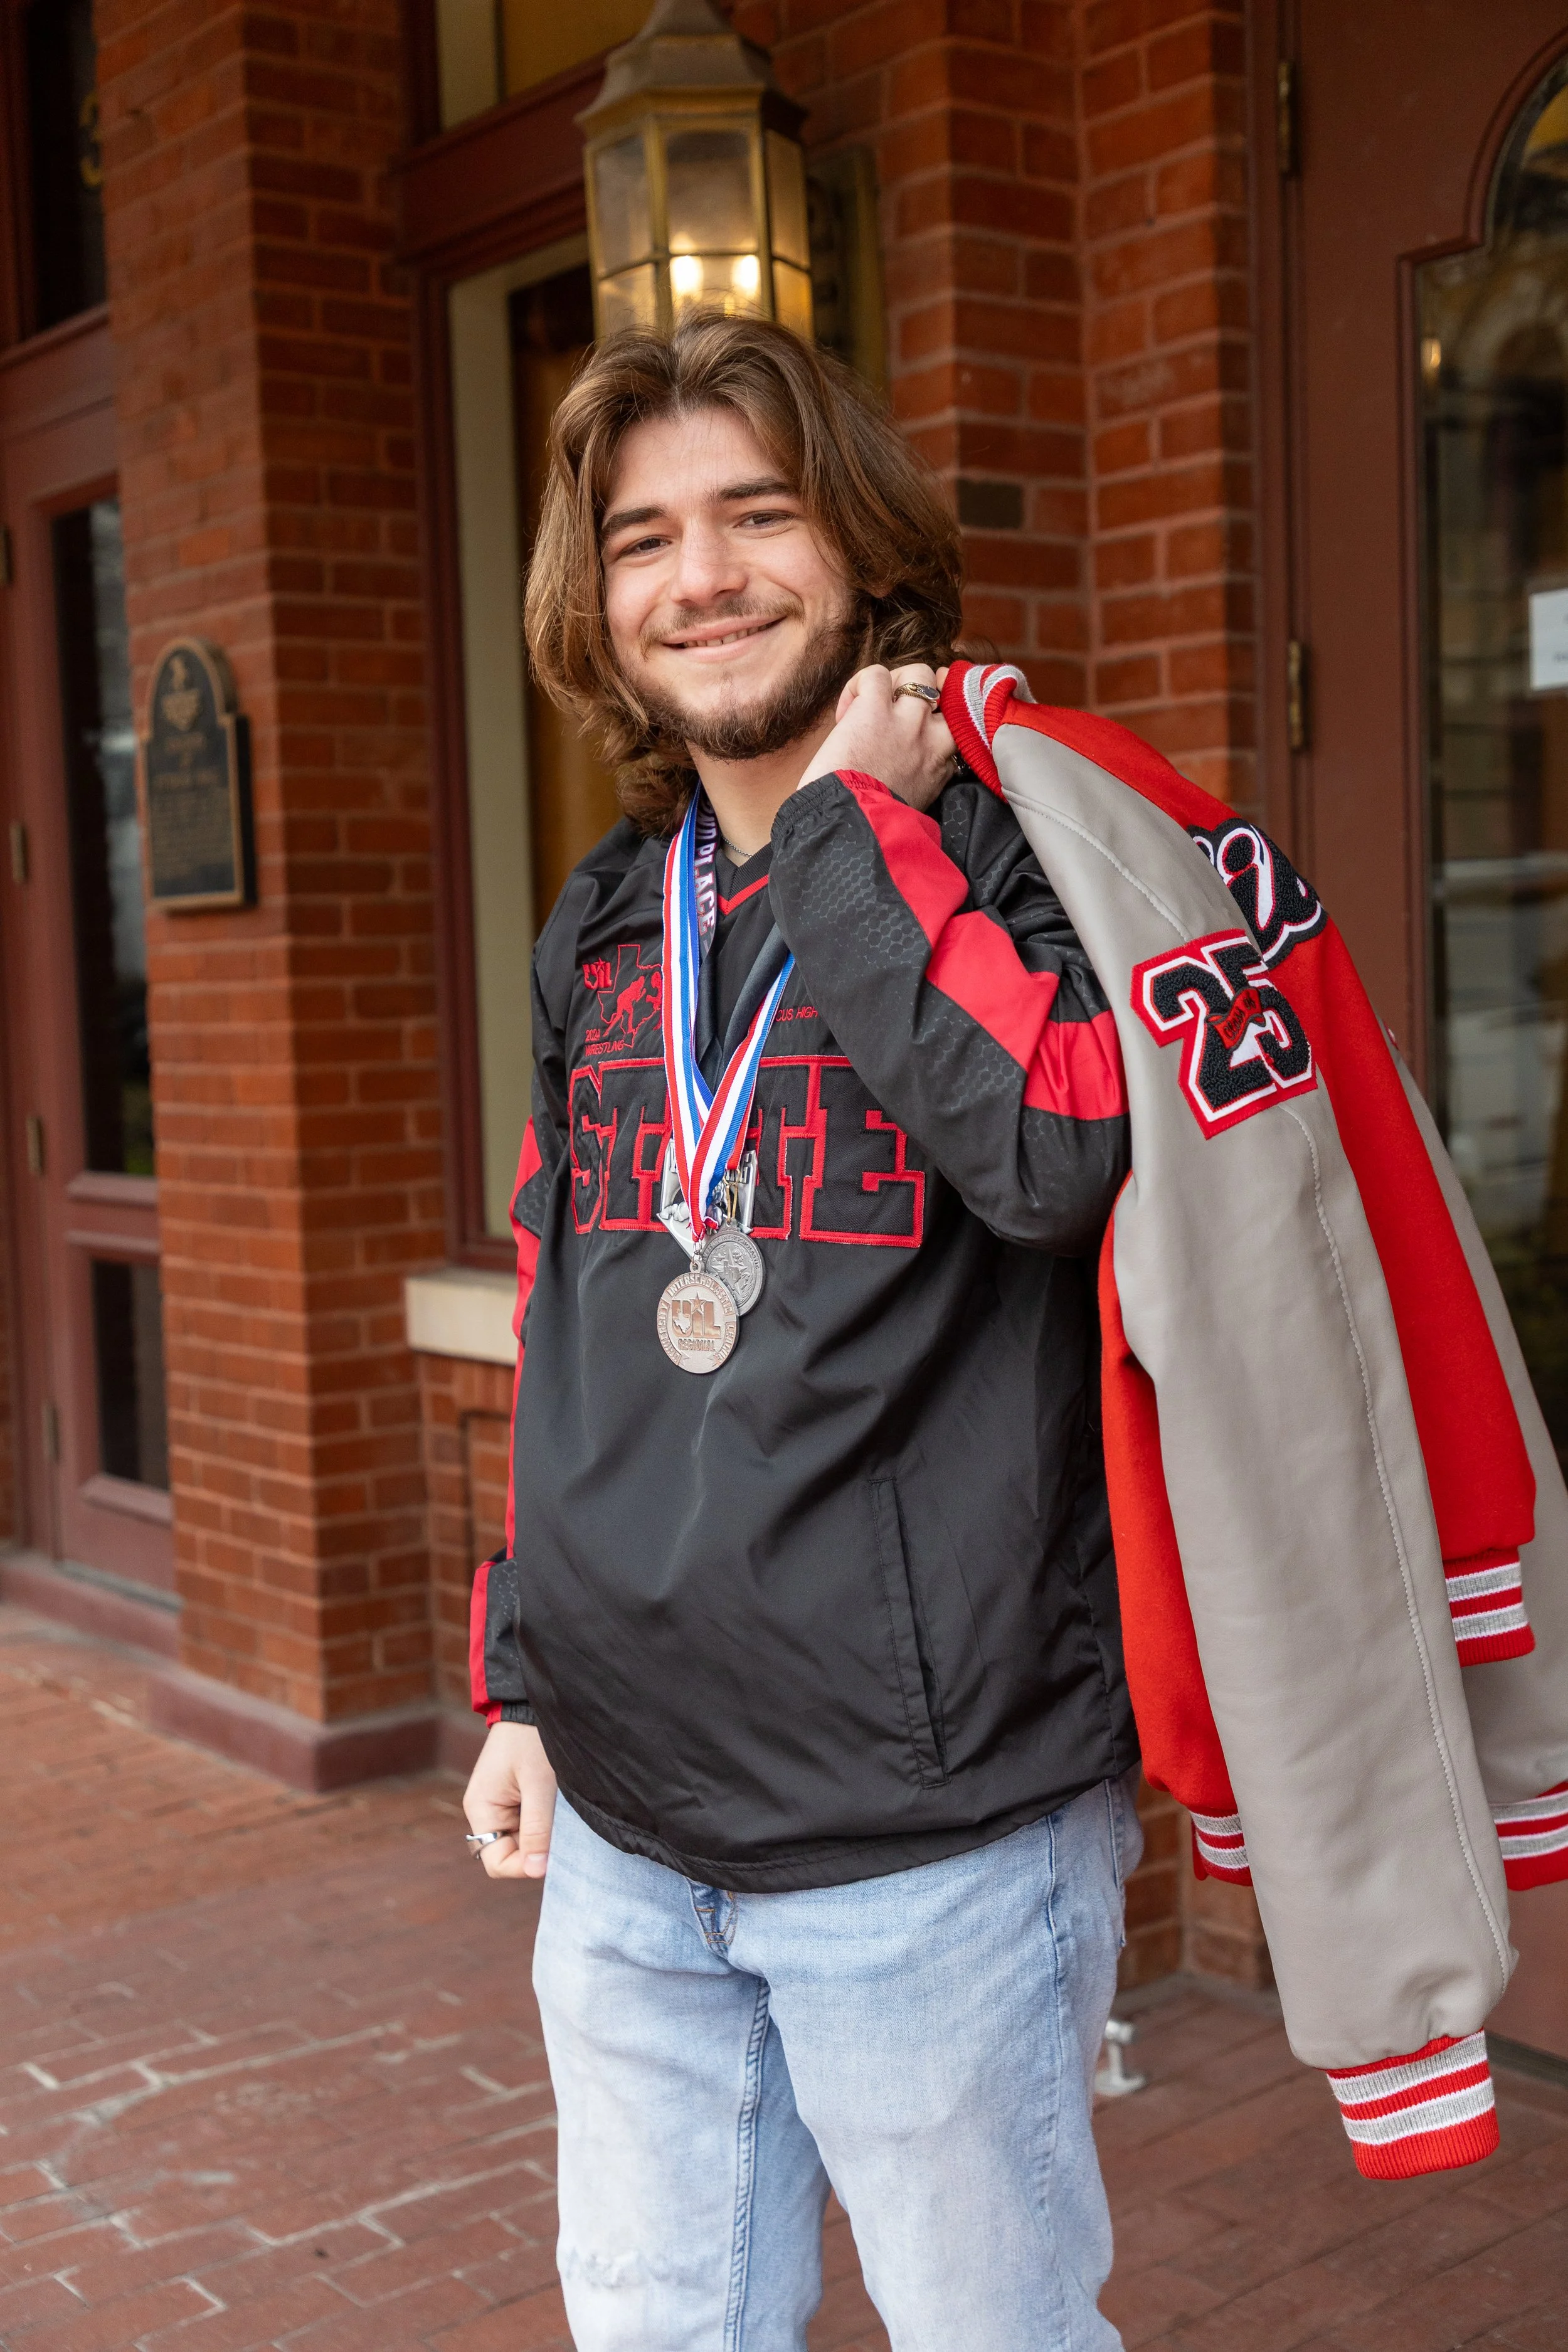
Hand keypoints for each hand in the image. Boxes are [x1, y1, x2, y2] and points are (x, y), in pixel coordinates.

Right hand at [463, 1721, 557, 1880]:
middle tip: (561, 1832)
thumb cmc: (532, 1738)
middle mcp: (486, 1811)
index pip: (496, 1862)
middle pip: (509, 1854)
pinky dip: (545, 1823)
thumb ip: (536, 1829)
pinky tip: (558, 1808)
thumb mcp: (538, 1785)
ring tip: (559, 1813)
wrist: (531, 1703)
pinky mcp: (515, 1797)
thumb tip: (536, 1871)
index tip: (551, 1856)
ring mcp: (500, 1805)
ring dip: (542, 1836)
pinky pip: (528, 1824)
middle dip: (535, 1851)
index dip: (523, 1867)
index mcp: (481, 1809)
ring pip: (522, 1841)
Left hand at [797, 663, 956, 812]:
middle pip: (950, 694)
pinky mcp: (874, 710)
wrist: (849, 826)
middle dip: (930, 694)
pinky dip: (858, 685)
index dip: (936, 727)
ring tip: (875, 702)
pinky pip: (875, 674)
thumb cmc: (873, 823)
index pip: (955, 732)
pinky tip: (847, 709)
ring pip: (918, 673)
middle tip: (902, 706)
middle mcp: (932, 740)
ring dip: (895, 682)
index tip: (917, 738)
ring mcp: (907, 722)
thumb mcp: (914, 806)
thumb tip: (904, 775)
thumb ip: (919, 783)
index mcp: (941, 767)